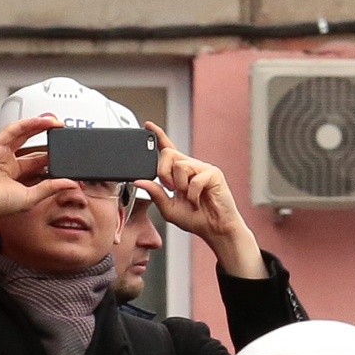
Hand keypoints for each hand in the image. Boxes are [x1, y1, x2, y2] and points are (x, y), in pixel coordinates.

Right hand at [0, 111, 59, 256]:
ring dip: (37, 125)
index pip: (37, 159)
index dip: (51, 153)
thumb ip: (51, 188)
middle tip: (61, 130)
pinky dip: (25, 124)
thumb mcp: (32, 196)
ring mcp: (0, 153)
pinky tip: (39, 121)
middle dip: (45, 135)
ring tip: (54, 121)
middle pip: (30, 143)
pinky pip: (11, 130)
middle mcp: (8, 161)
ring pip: (21, 133)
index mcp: (17, 174)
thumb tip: (70, 183)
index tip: (65, 150)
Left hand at [145, 143, 266, 279]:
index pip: (167, 149)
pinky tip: (197, 200)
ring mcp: (203, 169)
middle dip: (163, 172)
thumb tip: (140, 182)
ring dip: (179, 185)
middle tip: (170, 189)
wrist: (214, 229)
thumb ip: (155, 194)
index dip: (158, 136)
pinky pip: (195, 178)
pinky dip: (192, 194)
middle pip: (168, 153)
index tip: (147, 125)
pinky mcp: (214, 174)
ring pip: (180, 165)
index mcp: (179, 173)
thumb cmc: (195, 218)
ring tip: (187, 197)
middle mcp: (191, 167)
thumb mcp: (168, 208)